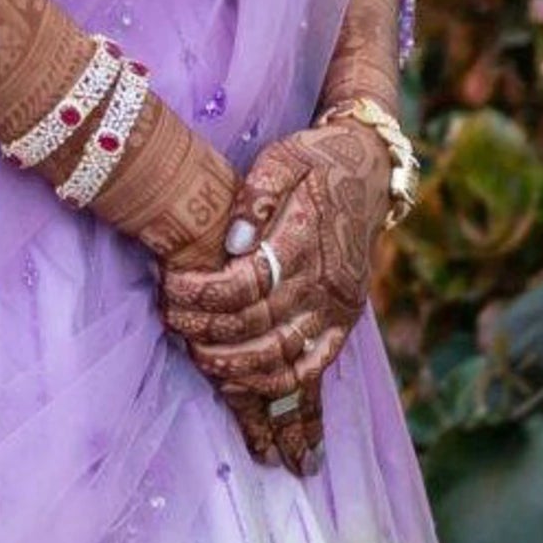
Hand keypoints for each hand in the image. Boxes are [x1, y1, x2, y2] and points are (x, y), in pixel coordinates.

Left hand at [161, 115, 392, 475]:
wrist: (372, 171)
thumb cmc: (317, 160)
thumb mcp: (284, 158)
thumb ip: (256, 196)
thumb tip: (232, 242)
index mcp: (307, 239)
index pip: (248, 282)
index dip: (204, 292)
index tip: (170, 285)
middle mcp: (326, 281)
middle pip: (258, 323)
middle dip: (206, 328)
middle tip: (170, 319)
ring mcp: (338, 307)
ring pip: (283, 356)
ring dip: (234, 365)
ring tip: (197, 355)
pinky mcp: (344, 321)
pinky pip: (312, 367)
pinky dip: (275, 384)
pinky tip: (239, 384)